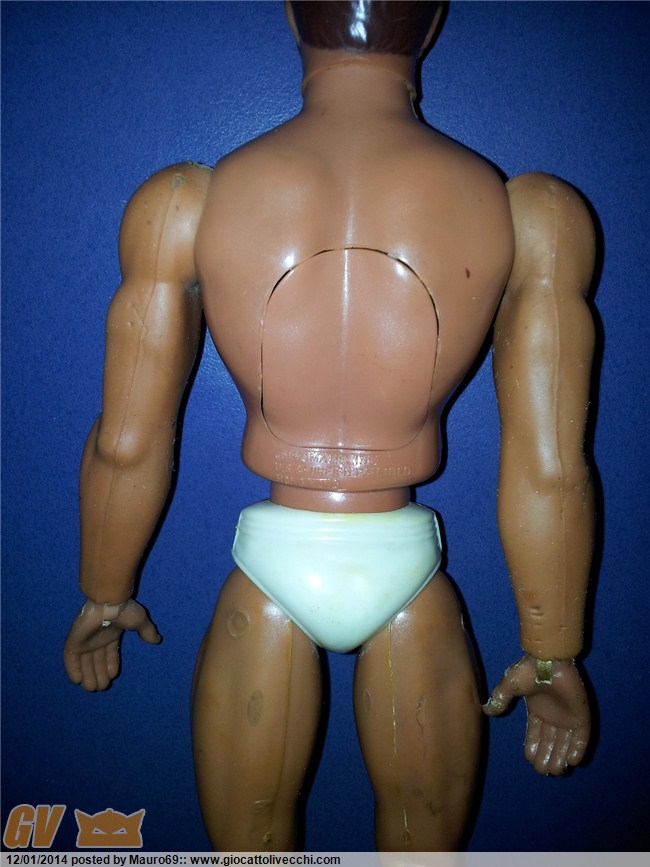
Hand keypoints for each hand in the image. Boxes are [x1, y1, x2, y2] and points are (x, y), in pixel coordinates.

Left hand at [63, 598, 160, 691]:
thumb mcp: (140, 621)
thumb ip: (147, 631)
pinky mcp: (73, 641)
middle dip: (99, 674)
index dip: (110, 665)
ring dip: (87, 675)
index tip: (113, 675)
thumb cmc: (123, 611)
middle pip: (96, 660)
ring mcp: (84, 640)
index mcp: (110, 634)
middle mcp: (96, 638)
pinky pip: (70, 658)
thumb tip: (157, 640)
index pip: (109, 653)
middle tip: (102, 687)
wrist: (107, 603)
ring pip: (84, 662)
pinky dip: (72, 669)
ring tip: (92, 688)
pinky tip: (77, 680)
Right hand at [483, 655, 589, 774]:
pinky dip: (578, 749)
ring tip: (555, 770)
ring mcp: (568, 716)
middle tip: (542, 770)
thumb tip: (486, 711)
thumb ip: (500, 699)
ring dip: (561, 757)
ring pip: (565, 742)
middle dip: (546, 756)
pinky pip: (581, 737)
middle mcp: (553, 715)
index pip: (535, 733)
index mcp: (537, 709)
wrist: (550, 660)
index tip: (529, 759)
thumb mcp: (510, 686)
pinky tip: (571, 761)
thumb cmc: (530, 671)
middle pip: (550, 741)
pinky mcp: (581, 716)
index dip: (533, 746)